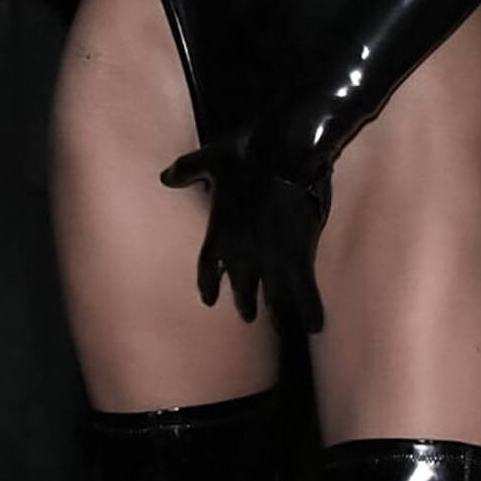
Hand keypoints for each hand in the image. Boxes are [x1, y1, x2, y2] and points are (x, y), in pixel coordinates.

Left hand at [161, 132, 329, 335]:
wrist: (282, 152)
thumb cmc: (244, 154)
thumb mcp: (209, 159)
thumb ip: (185, 170)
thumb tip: (164, 177)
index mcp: (219, 232)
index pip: (208, 269)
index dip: (209, 285)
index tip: (209, 299)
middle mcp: (242, 252)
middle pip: (241, 287)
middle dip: (245, 302)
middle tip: (247, 314)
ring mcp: (271, 257)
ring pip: (271, 297)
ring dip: (276, 314)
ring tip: (280, 327)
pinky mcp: (298, 256)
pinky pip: (304, 292)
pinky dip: (310, 309)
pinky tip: (316, 326)